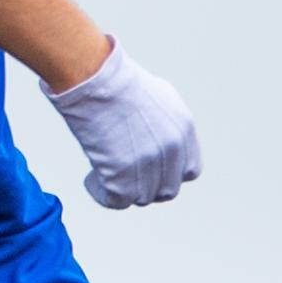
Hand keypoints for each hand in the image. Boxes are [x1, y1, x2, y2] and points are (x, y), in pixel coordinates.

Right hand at [43, 43, 203, 208]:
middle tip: (124, 174)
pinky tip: (92, 180)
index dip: (169, 174)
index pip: (189, 171)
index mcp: (183, 132)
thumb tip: (157, 136)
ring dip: (123, 190)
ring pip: (142, 198)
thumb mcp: (160, 98)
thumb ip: (168, 125)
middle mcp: (171, 152)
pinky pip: (116, 201)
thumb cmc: (118, 83)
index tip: (150, 170)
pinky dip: (102, 194)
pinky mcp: (121, 176)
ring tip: (102, 175)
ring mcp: (147, 166)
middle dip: (146, 186)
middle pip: (166, 190)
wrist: (97, 81)